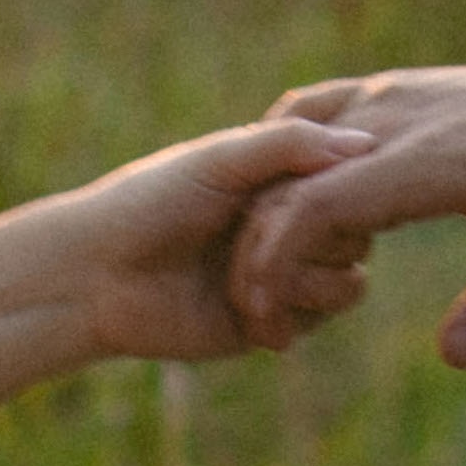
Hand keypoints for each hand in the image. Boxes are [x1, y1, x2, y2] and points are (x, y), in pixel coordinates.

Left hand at [64, 117, 376, 361]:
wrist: (99, 277)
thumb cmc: (150, 203)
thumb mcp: (220, 159)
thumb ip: (289, 145)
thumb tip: (367, 145)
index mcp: (280, 181)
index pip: (349, 182)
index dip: (333, 191)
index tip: (287, 193)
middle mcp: (291, 228)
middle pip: (359, 236)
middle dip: (313, 242)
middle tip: (246, 239)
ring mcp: (287, 277)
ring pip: (350, 282)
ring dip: (305, 282)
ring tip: (248, 284)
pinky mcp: (276, 321)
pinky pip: (321, 318)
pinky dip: (290, 314)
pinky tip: (247, 314)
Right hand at [230, 63, 465, 366]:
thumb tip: (452, 357)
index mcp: (433, 160)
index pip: (318, 207)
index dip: (276, 268)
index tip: (268, 326)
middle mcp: (397, 117)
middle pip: (288, 184)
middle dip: (257, 257)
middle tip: (263, 327)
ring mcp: (388, 93)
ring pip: (288, 145)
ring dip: (264, 208)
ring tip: (270, 276)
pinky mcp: (391, 88)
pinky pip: (310, 112)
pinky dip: (283, 161)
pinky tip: (286, 207)